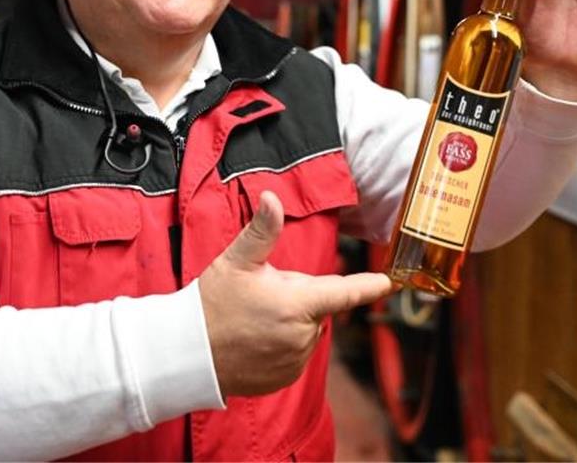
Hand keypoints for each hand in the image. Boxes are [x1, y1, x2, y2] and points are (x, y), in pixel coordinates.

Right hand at [198, 190, 394, 396]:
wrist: (187, 354)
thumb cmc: (211, 305)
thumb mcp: (236, 262)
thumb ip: (262, 231)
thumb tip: (272, 198)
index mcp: (296, 304)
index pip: (344, 292)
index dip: (369, 286)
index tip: (389, 283)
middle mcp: (301, 336)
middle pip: (317, 307)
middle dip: (298, 297)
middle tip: (261, 294)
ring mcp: (294, 360)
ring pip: (306, 330)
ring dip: (291, 321)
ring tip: (254, 318)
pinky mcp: (285, 377)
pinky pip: (295, 353)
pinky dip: (283, 344)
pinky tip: (256, 339)